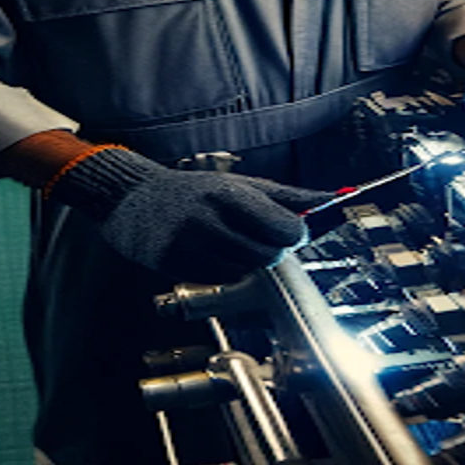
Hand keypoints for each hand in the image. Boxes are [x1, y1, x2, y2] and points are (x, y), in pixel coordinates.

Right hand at [49, 147, 332, 283]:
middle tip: (259, 237)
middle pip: (268, 254)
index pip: (286, 228)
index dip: (294, 234)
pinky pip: (219, 280)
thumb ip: (287, 195)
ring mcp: (189, 245)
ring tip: (231, 243)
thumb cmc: (194, 191)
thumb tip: (332, 197)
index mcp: (229, 193)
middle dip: (271, 249)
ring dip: (248, 262)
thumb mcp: (240, 184)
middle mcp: (209, 219)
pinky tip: (212, 254)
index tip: (289, 231)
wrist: (132, 198)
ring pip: (246, 271)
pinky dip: (225, 271)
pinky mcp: (173, 266)